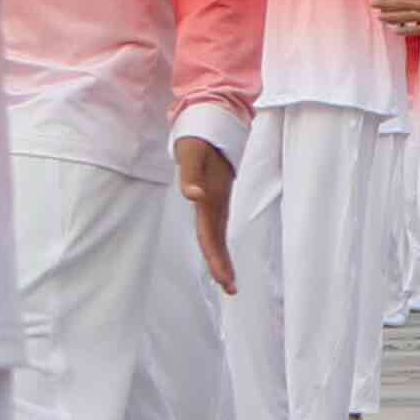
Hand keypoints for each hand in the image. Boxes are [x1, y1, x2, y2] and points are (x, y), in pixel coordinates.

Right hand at [178, 133, 237, 297]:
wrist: (201, 130)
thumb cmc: (196, 143)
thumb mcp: (192, 155)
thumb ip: (190, 175)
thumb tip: (192, 197)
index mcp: (204, 201)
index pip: (209, 236)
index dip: (216, 257)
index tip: (224, 278)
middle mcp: (208, 207)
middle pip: (212, 242)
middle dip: (219, 266)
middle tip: (230, 289)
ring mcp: (213, 205)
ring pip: (216, 238)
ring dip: (221, 260)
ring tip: (229, 284)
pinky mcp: (219, 200)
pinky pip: (220, 228)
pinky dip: (222, 245)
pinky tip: (225, 257)